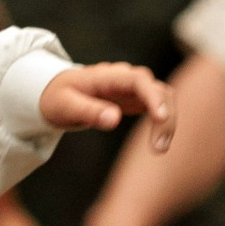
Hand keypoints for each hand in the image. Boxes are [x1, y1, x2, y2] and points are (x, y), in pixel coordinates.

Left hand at [37, 61, 175, 149]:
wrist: (57, 92)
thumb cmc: (58, 97)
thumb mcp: (64, 105)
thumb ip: (88, 110)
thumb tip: (114, 119)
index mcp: (108, 76)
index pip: (139, 80)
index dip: (153, 96)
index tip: (160, 117)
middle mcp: (126, 78)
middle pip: (158, 90)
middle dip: (165, 116)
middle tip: (158, 148)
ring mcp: (134, 88)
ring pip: (163, 99)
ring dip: (168, 122)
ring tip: (159, 149)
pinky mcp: (137, 99)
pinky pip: (158, 107)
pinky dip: (163, 124)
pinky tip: (158, 143)